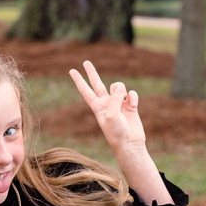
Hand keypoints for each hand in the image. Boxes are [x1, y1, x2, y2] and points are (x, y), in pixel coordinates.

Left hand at [70, 61, 173, 204]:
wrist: (130, 143)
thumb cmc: (117, 132)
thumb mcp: (112, 115)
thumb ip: (115, 99)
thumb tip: (120, 88)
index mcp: (97, 107)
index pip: (86, 91)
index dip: (79, 80)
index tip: (72, 71)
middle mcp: (106, 103)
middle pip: (97, 84)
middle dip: (92, 73)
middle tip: (86, 62)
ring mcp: (118, 104)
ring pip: (118, 86)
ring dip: (122, 90)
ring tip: (125, 101)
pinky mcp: (130, 106)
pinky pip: (131, 94)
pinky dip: (133, 97)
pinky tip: (133, 105)